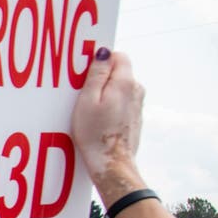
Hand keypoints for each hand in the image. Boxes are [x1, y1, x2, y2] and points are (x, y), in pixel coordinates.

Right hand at [71, 48, 146, 204]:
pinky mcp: (134, 117)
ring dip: (104, 93)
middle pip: (118, 72)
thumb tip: (103, 52)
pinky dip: (109, 106)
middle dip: (100, 78)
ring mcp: (137, 105)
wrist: (111, 164)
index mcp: (125, 83)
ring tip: (87, 110)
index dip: (100, 61)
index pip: (118, 55)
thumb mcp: (87, 101)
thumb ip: (97, 74)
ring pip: (119, 88)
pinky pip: (120, 102)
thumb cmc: (94, 135)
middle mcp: (136, 90)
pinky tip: (96, 120)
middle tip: (80, 93)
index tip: (84, 73)